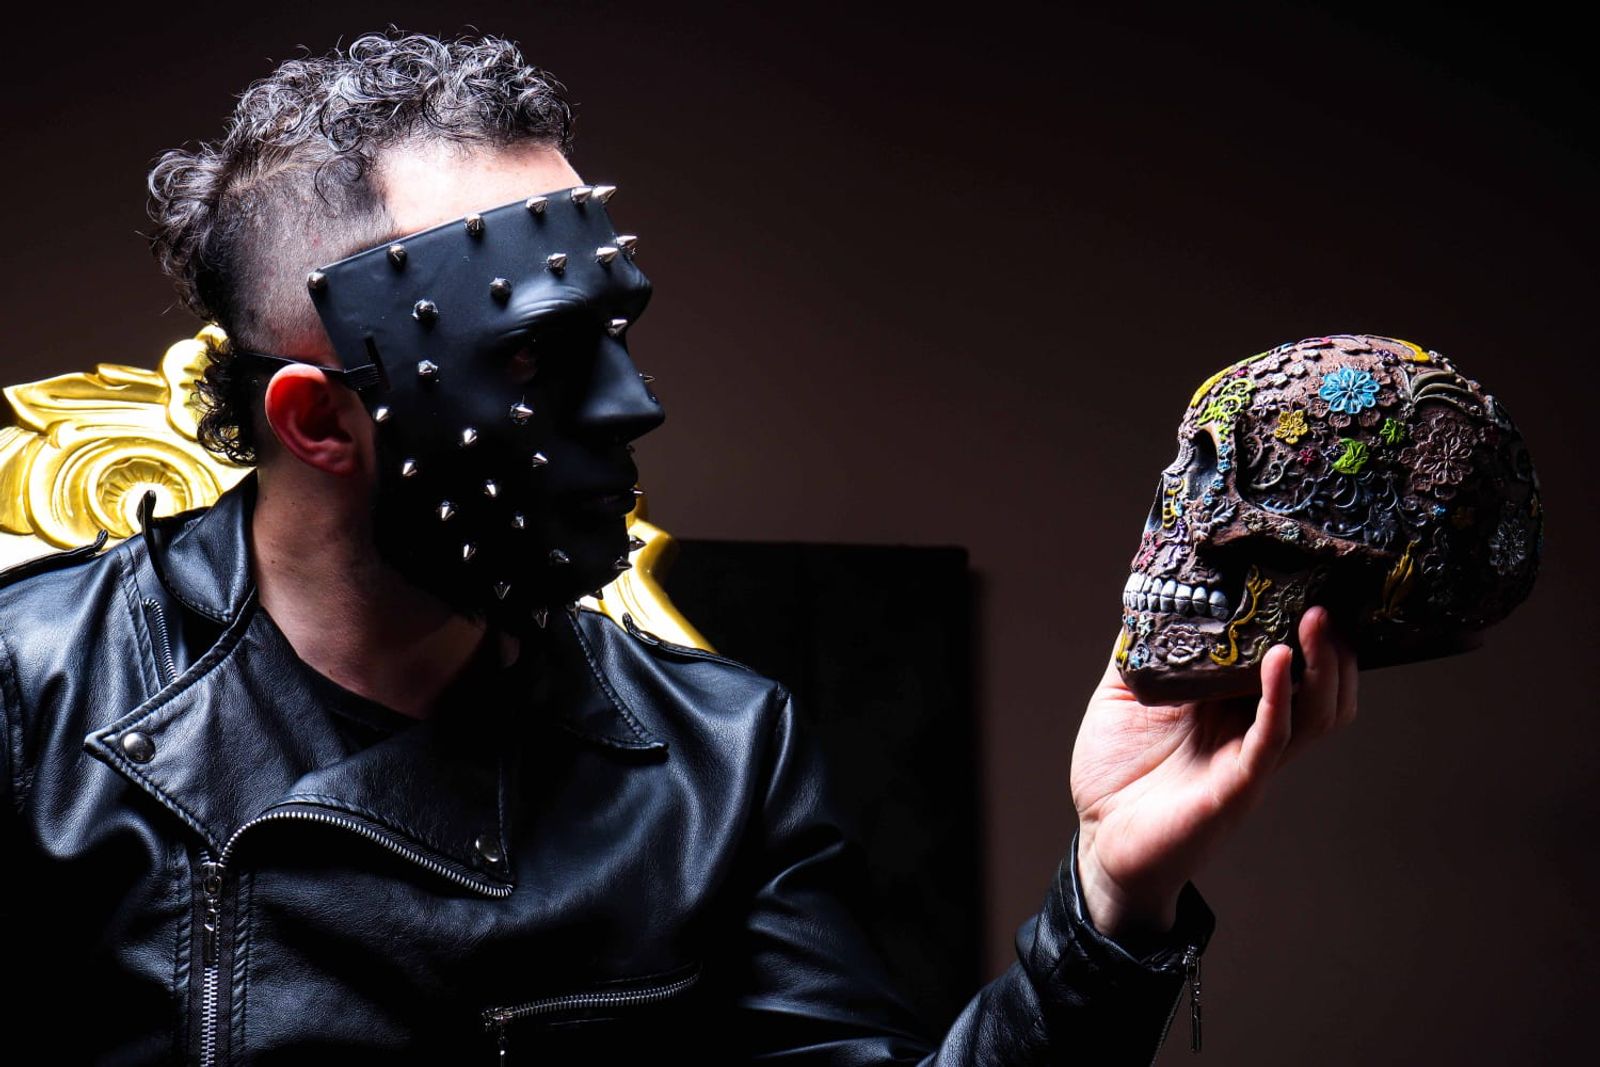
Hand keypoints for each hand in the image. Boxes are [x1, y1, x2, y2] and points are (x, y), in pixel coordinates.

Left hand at [1069, 605, 1357, 941]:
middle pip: (1322, 686)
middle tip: (1325, 598)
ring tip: (1316, 621)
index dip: (1305, 627)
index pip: (1290, 661)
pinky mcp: (1239, 785)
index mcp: (1232, 706)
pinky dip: (1281, 698)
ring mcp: (1251, 758)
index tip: (1307, 580)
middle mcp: (1252, 729)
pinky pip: (1273, 738)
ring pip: (1316, 712)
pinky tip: (1277, 662)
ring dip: (1322, 665)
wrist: (1101, 838)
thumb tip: (1148, 589)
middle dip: (1332, 643)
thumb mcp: (1124, 692)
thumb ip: (1141, 648)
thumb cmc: (1115, 770)